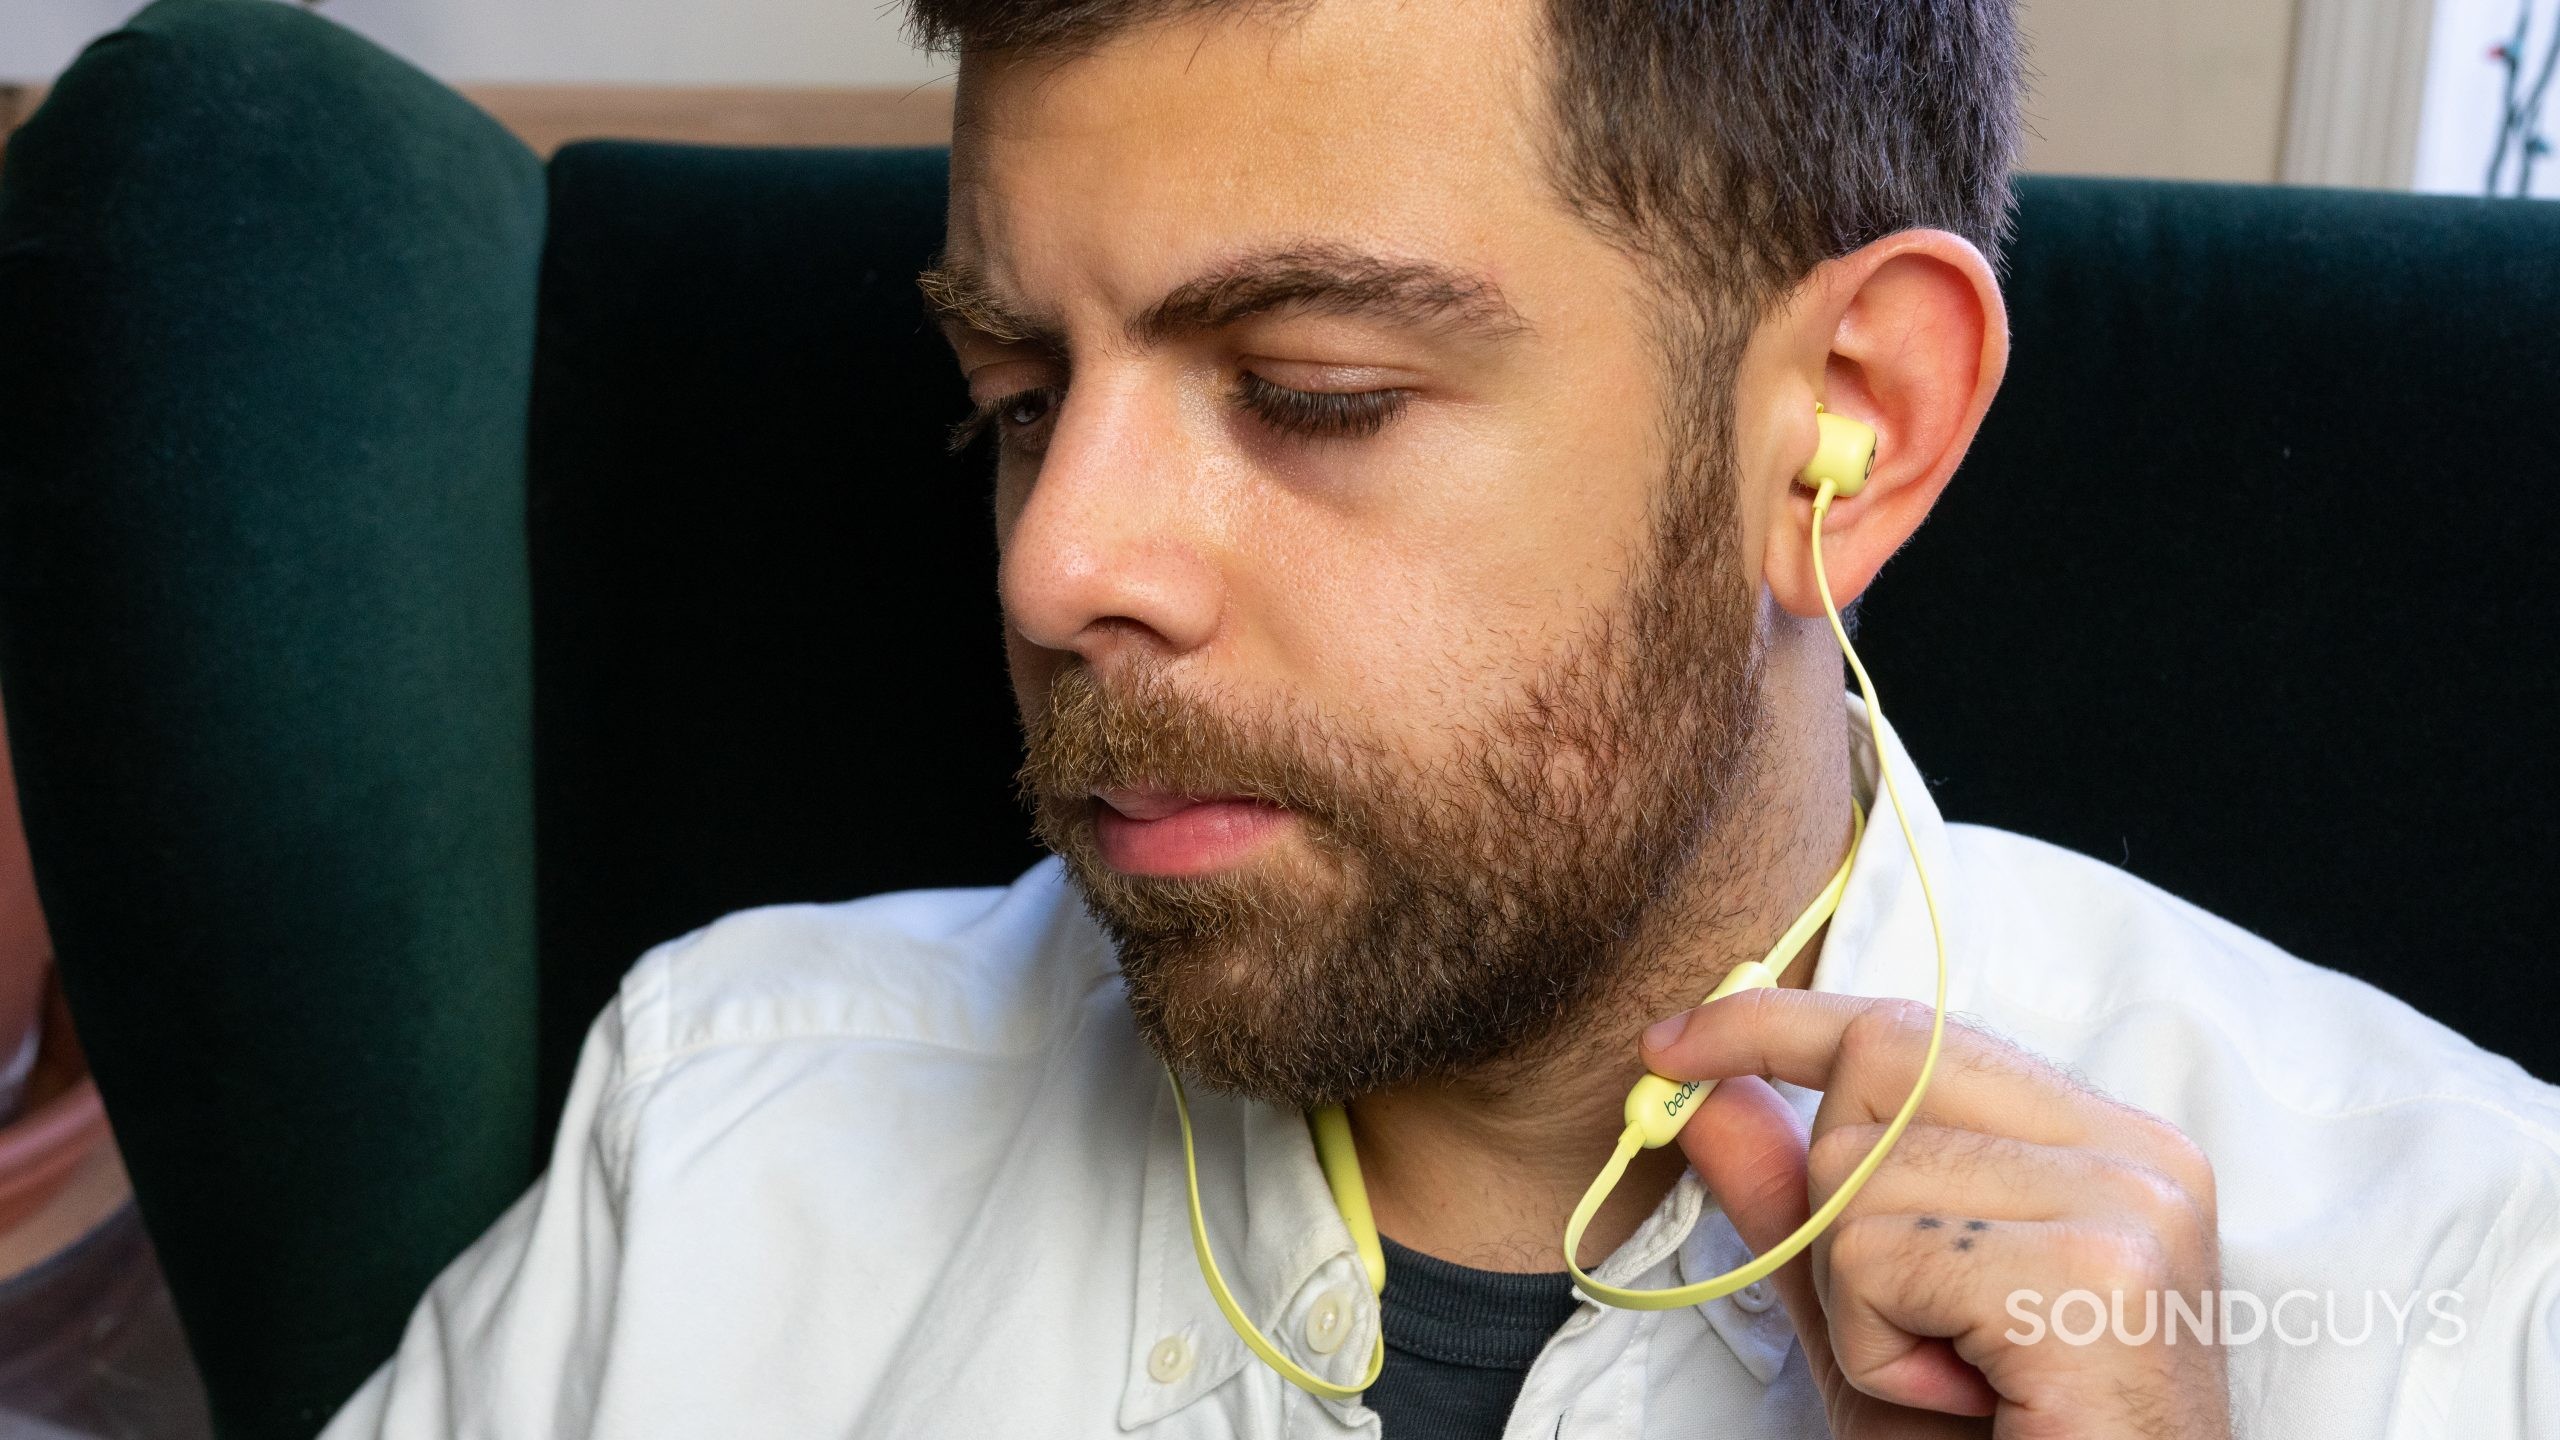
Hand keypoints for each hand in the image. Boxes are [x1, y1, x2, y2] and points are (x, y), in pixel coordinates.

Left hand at [1640, 989, 2228, 1438]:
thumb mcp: (1871, 1320)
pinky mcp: (2096, 1273)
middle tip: (1911, 1331)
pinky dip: (1878, 1350)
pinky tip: (1965, 1402)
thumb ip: (1798, 1203)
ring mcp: (2129, 1206)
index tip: (1668, 1046)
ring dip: (1857, 1304)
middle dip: (1832, 1209)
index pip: (1912, 1032)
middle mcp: (2139, 1155)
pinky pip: (1876, 1255)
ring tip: (1952, 1379)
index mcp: (2104, 1146)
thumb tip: (1709, 1099)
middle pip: (1877, 1072)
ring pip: (1856, 1173)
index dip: (1772, 1026)